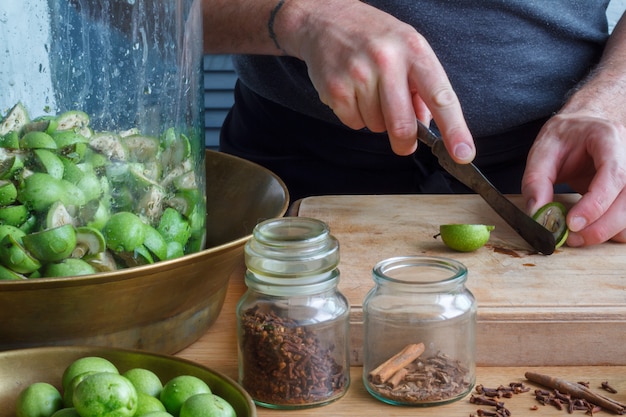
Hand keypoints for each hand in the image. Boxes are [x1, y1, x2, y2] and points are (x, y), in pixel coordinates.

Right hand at [283, 0, 474, 160]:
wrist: (325, 20)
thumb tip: (427, 126)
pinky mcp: (335, 88)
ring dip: (376, 120)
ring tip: (368, 92)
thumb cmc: (374, 37)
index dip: (454, 129)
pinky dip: (355, 116)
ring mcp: (358, 74)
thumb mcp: (408, 48)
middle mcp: (387, 60)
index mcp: (414, 50)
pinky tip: (352, 93)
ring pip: (377, 126)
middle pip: (402, 124)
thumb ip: (422, 88)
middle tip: (405, 144)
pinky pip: (354, 123)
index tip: (463, 153)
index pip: (440, 97)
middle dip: (405, 142)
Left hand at [522, 113, 625, 245]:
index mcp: (609, 139)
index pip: (614, 174)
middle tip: (571, 238)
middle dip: (600, 227)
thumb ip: (536, 181)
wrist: (587, 125)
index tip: (572, 223)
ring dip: (607, 232)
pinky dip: (613, 231)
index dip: (595, 204)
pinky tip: (591, 229)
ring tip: (577, 235)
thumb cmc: (568, 135)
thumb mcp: (543, 150)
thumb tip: (536, 214)